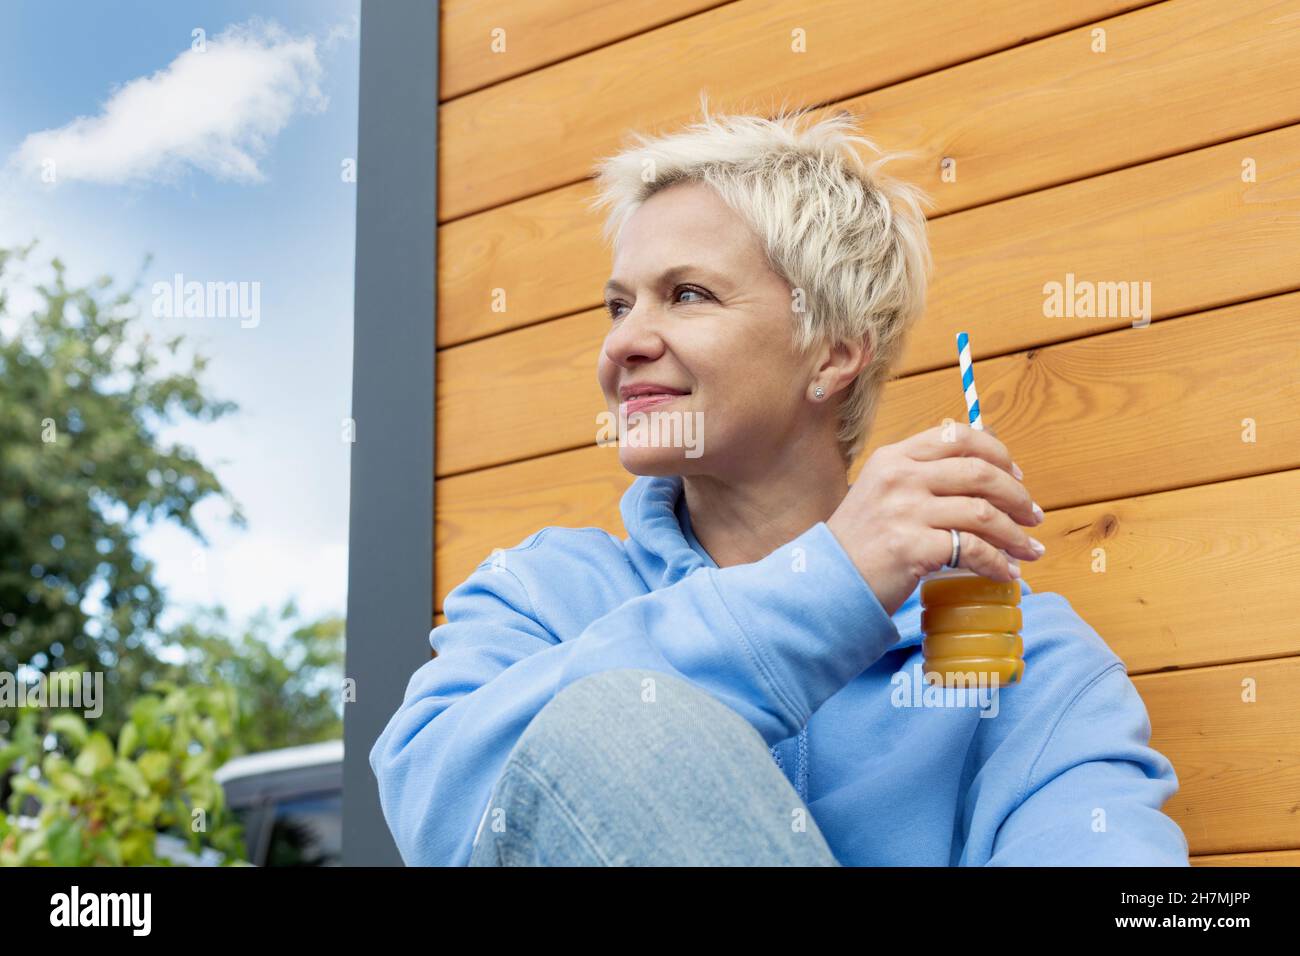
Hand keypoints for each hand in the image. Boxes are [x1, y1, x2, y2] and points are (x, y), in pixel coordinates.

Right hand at [826, 422, 1044, 615]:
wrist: (829, 582)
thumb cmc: (861, 542)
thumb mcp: (881, 492)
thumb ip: (920, 476)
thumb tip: (982, 469)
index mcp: (893, 458)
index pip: (957, 437)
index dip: (997, 453)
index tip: (1016, 475)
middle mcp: (900, 477)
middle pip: (979, 472)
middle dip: (1017, 495)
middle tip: (1032, 515)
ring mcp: (905, 511)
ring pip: (983, 512)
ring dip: (1016, 534)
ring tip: (1029, 550)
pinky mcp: (912, 547)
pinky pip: (972, 550)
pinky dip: (998, 563)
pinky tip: (1006, 573)